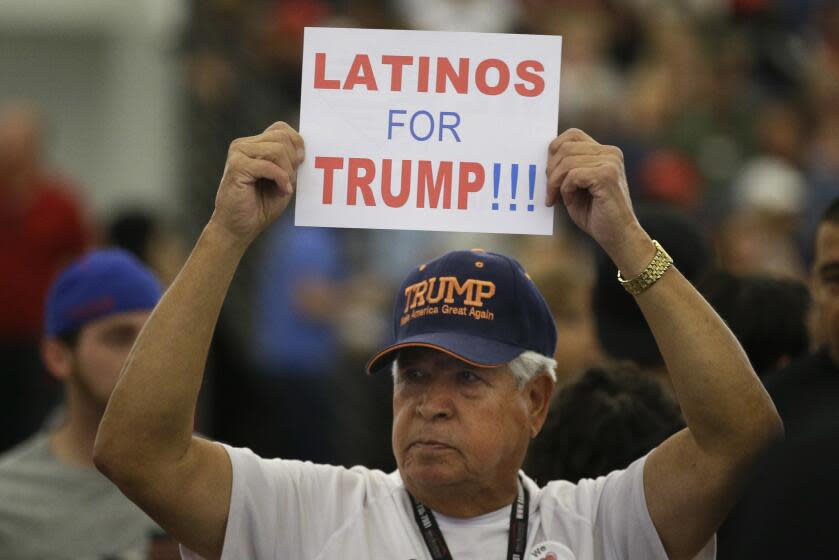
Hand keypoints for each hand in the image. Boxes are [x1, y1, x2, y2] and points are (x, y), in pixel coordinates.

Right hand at [209, 121, 303, 244]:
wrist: (239, 228)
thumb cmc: (260, 206)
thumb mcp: (284, 180)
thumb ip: (291, 162)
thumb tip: (304, 149)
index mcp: (254, 145)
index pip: (281, 128)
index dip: (296, 142)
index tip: (300, 163)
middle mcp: (243, 145)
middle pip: (282, 137)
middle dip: (292, 161)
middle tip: (290, 181)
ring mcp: (238, 153)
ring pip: (277, 149)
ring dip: (287, 171)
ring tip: (283, 188)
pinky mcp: (237, 166)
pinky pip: (269, 166)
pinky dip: (281, 179)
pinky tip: (282, 191)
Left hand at [546, 128, 652, 274]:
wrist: (618, 236)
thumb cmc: (596, 215)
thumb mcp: (576, 187)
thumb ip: (566, 170)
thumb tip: (543, 157)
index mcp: (605, 152)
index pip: (572, 135)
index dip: (554, 150)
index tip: (548, 173)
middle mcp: (610, 153)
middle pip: (565, 147)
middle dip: (550, 170)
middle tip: (549, 191)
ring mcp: (610, 162)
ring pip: (567, 162)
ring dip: (555, 182)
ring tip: (555, 199)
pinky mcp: (607, 176)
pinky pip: (573, 175)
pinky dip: (565, 189)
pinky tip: (569, 201)